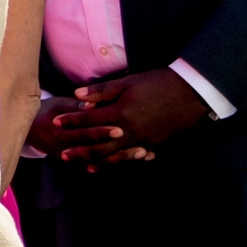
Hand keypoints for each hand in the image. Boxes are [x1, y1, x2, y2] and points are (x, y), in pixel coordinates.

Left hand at [40, 65, 208, 166]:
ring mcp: (142, 140)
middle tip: (61, 154)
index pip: (89, 119)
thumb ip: (102, 91)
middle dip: (78, 149)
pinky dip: (117, 162)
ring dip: (95, 160)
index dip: (71, 121)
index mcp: (121, 113)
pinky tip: (109, 164)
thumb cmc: (158, 82)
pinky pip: (130, 157)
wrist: (191, 93)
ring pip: (114, 155)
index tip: (55, 123)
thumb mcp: (129, 81)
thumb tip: (77, 94)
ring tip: (81, 164)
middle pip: (98, 144)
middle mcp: (129, 131)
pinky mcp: (153, 143)